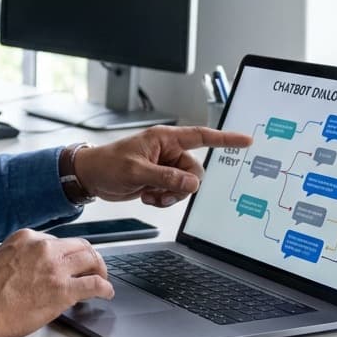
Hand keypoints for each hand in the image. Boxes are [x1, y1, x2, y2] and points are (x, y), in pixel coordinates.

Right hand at [0, 228, 112, 336]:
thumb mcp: (3, 257)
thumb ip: (24, 256)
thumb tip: (38, 266)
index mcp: (28, 237)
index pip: (59, 241)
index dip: (68, 255)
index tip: (72, 263)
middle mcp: (43, 247)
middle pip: (80, 245)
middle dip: (90, 258)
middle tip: (94, 269)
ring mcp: (54, 268)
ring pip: (91, 259)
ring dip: (100, 269)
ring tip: (102, 280)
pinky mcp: (62, 290)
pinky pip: (94, 284)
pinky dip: (105, 288)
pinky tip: (106, 293)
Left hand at [74, 125, 252, 207]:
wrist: (91, 176)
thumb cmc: (107, 164)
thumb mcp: (136, 171)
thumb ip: (166, 177)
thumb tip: (192, 184)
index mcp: (165, 139)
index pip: (202, 137)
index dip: (226, 139)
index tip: (246, 140)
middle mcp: (168, 151)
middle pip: (194, 171)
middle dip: (181, 186)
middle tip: (160, 190)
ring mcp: (164, 166)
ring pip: (185, 186)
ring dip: (170, 195)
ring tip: (150, 193)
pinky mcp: (159, 179)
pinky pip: (174, 193)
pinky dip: (163, 199)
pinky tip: (146, 196)